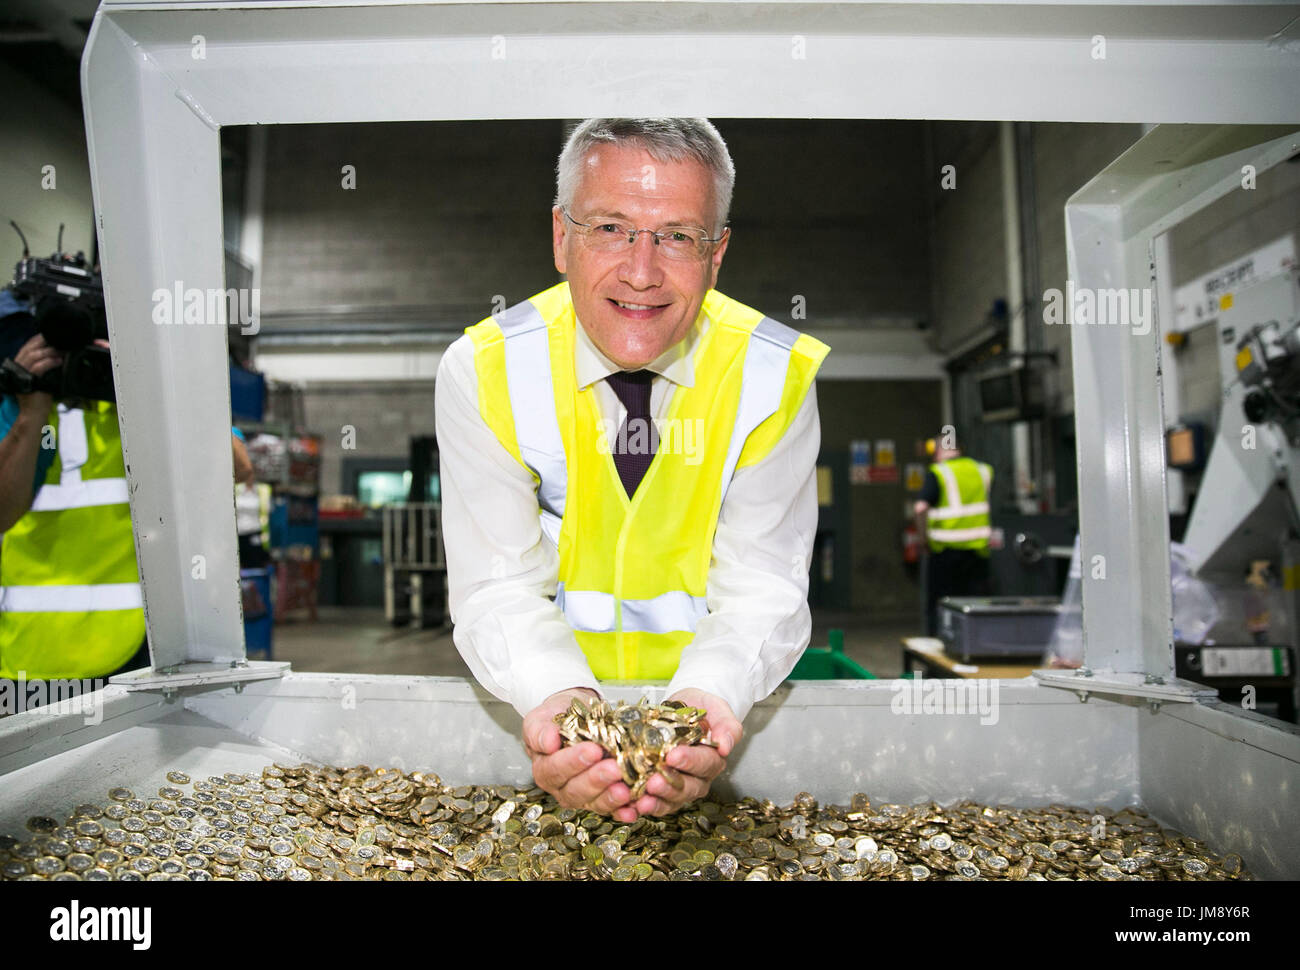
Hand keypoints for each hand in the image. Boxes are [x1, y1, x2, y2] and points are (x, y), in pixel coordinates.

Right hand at [12, 335, 61, 414]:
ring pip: (34, 355)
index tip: (52, 334)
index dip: (39, 339)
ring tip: (62, 351)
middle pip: (30, 348)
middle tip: (60, 340)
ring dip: (50, 351)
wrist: (33, 413)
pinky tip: (59, 361)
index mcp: (20, 364)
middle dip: (45, 342)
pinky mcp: (28, 380)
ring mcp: (21, 373)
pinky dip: (50, 362)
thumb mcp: (42, 377)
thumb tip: (59, 353)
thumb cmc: (40, 396)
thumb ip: (45, 365)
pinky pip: (39, 366)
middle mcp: (18, 366)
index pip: (28, 346)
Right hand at [523, 687, 637, 820]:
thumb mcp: (542, 718)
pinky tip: (634, 809)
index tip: (592, 750)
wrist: (577, 720)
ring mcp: (585, 797)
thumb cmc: (557, 720)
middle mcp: (563, 788)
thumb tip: (548, 742)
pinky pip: (614, 809)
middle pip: (576, 791)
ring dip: (611, 798)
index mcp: (545, 770)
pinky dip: (625, 810)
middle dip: (596, 780)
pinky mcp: (604, 800)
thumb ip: (540, 730)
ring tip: (626, 790)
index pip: (555, 770)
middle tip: (614, 768)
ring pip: (595, 803)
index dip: (573, 762)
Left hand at [632, 688, 741, 817]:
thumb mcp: (716, 708)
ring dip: (656, 801)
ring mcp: (680, 785)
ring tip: (642, 798)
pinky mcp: (661, 790)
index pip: (706, 764)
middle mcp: (698, 777)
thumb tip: (726, 747)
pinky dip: (642, 806)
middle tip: (654, 781)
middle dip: (670, 786)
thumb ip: (727, 726)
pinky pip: (655, 803)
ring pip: (671, 800)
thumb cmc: (700, 708)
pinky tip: (632, 806)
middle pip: (688, 788)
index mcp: (713, 758)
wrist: (681, 708)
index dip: (690, 762)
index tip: (674, 756)